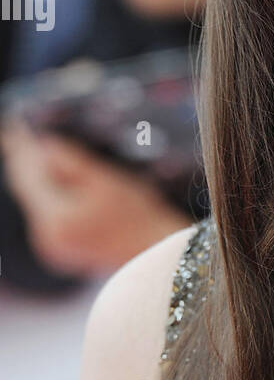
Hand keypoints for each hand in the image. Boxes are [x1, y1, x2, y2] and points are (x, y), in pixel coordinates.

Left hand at [0, 118, 190, 275]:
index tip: (13, 125)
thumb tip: (43, 144)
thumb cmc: (138, 215)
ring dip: (35, 178)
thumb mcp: (106, 180)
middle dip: (24, 161)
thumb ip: (71, 161)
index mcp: (56, 219)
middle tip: (13, 133)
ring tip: (27, 148)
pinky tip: (49, 177)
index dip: (21, 149)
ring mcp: (50, 246)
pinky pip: (45, 214)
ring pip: (35, 202)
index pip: (28, 176)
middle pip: (27, 190)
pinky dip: (47, 195)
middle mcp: (46, 237)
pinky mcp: (58, 250)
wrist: (154, 254)